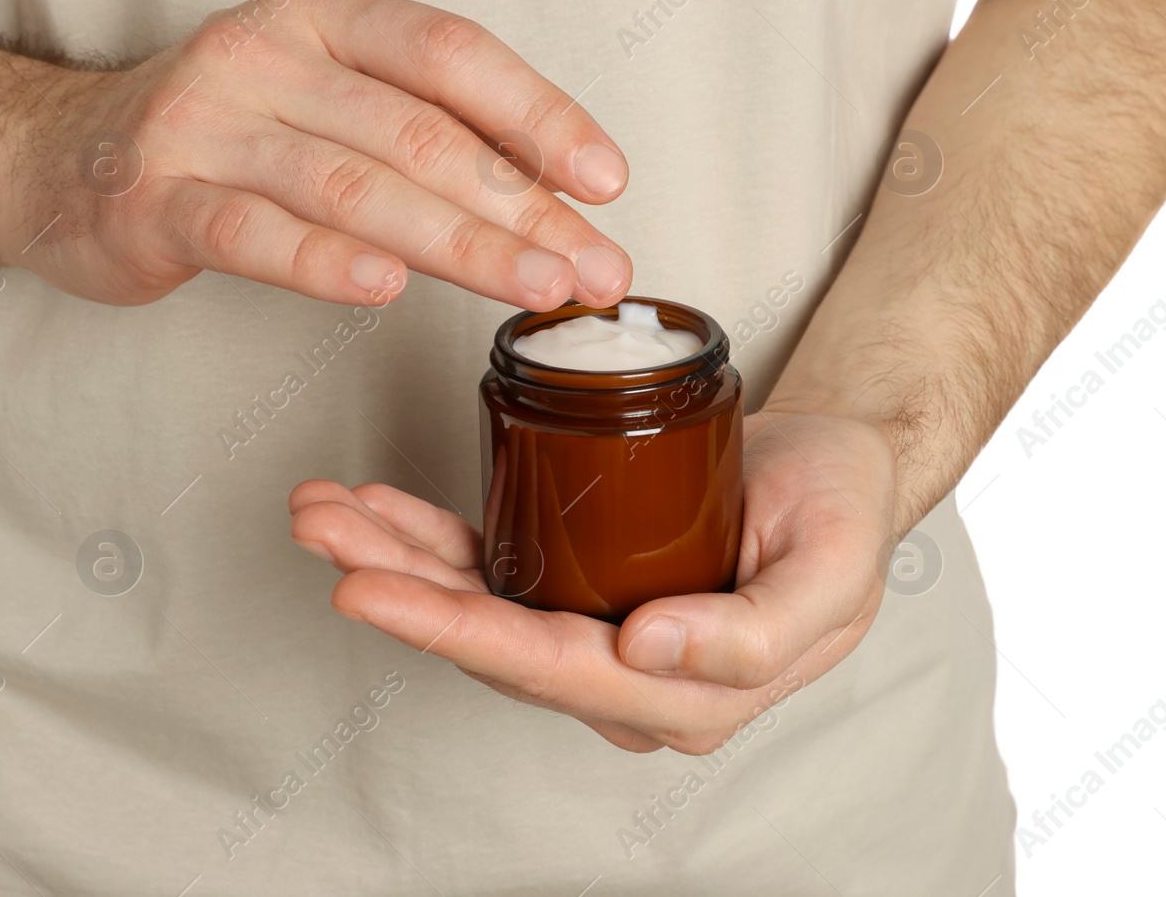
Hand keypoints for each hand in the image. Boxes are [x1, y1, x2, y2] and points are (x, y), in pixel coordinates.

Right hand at [0, 0, 631, 308]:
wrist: (57, 159)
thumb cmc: (224, 137)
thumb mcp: (326, 103)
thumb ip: (424, 137)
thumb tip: (554, 201)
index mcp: (324, 19)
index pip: (452, 54)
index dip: (539, 114)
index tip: (606, 180)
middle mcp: (267, 55)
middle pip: (420, 132)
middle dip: (522, 208)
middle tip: (595, 266)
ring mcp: (206, 124)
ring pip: (355, 185)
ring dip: (458, 245)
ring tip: (534, 287)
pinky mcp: (156, 201)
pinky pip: (253, 233)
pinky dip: (324, 263)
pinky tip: (387, 290)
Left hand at [287, 411, 896, 752]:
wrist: (842, 468)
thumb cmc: (842, 512)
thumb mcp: (833, 569)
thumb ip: (756, 634)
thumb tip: (647, 653)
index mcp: (690, 696)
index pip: (553, 670)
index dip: (456, 632)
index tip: (370, 592)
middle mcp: (631, 678)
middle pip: (494, 642)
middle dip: (398, 589)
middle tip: (323, 531)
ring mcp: (602, 634)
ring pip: (480, 608)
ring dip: (395, 561)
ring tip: (327, 511)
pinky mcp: (583, 587)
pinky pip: (496, 571)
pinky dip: (430, 540)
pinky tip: (380, 508)